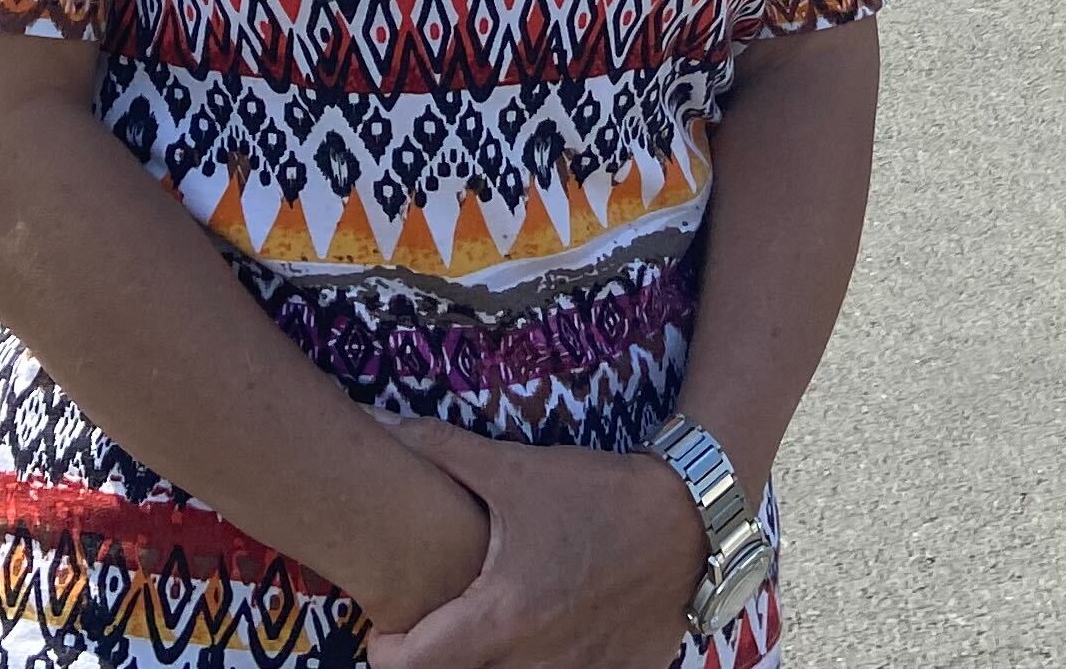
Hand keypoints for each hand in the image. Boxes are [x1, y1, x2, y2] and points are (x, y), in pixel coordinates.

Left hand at [362, 418, 704, 668]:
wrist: (689, 520)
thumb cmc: (595, 495)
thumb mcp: (515, 469)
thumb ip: (441, 450)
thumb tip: (376, 422)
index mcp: (501, 618)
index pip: (412, 667)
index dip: (387, 650)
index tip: (389, 625)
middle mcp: (534, 663)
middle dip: (436, 656)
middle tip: (435, 621)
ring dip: (487, 662)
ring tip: (488, 625)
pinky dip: (540, 664)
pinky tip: (545, 631)